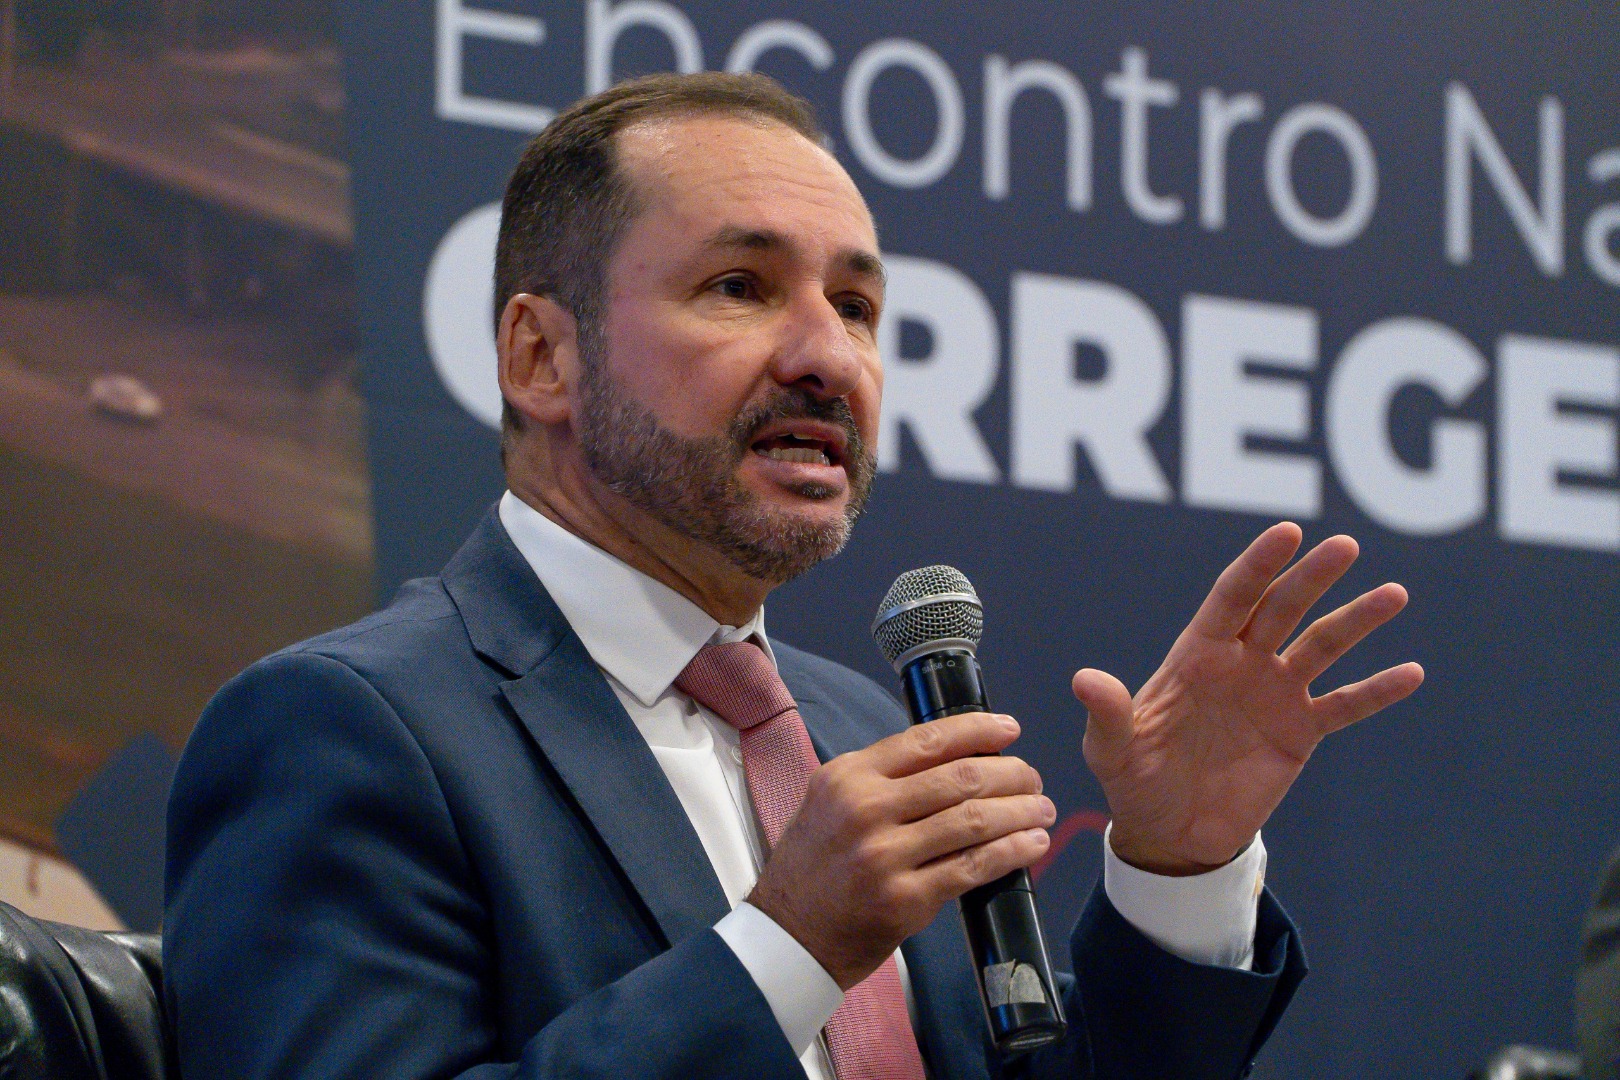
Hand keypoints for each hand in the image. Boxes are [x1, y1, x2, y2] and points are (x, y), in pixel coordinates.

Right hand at [748, 712, 1054, 988]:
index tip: (1009, 730)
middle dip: (1010, 773)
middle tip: (1032, 777)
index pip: (927, 741)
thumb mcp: (830, 801)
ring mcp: (885, 856)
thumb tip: (953, 758)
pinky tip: (1031, 844)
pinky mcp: (905, 899)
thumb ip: (880, 778)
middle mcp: (865, 809)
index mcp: (848, 777)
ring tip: (1042, 808)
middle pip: (960, 778)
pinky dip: (1011, 852)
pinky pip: (973, 867)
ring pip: (973, 820)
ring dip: (1020, 811)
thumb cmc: (814, 867)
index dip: (977, 731)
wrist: (790, 936)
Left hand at [1075, 522, 1423, 875]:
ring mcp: (1275, 694)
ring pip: (1322, 646)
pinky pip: (1344, 705)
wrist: (1170, 833)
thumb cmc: (1135, 780)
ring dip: (1357, 620)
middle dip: (1312, 577)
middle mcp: (1242, 663)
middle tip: (1345, 547)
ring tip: (1394, 594)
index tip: (1287, 532)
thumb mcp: (1113, 750)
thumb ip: (1108, 714)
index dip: (1258, 565)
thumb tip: (1085, 680)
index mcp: (1197, 655)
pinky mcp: (1300, 733)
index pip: (1232, 598)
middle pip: (1282, 609)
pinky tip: (1411, 671)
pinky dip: (1376, 690)